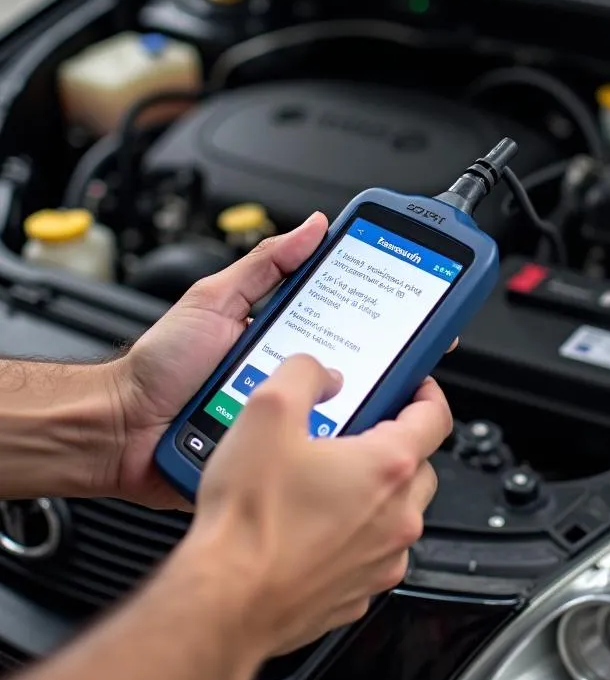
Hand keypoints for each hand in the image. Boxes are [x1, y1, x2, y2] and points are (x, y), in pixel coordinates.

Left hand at [105, 211, 458, 509]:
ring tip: (380, 389)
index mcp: (285, 333)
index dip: (383, 309)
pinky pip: (318, 447)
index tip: (415, 301)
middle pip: (357, 365)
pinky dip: (336, 441)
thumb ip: (264, 263)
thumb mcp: (214, 298)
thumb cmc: (161, 365)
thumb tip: (312, 227)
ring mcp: (289, 414)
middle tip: (409, 348)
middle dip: (386, 358)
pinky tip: (349, 433)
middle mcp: (293, 373)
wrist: (124, 429)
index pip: (346, 317)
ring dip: (366, 400)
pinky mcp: (279, 452)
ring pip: (345, 409)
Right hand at [177, 355, 451, 658]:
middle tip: (354, 435)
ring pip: (398, 514)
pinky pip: (371, 554)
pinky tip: (311, 528)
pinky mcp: (358, 593)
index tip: (412, 387)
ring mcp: (382, 560)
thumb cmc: (249, 521)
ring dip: (375, 495)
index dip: (426, 393)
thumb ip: (303, 376)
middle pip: (420, 467)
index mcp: (388, 467)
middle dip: (395, 446)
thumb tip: (319, 372)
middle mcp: (397, 517)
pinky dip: (354, 538)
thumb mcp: (267, 413)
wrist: (223, 602)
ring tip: (324, 483)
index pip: (436, 417)